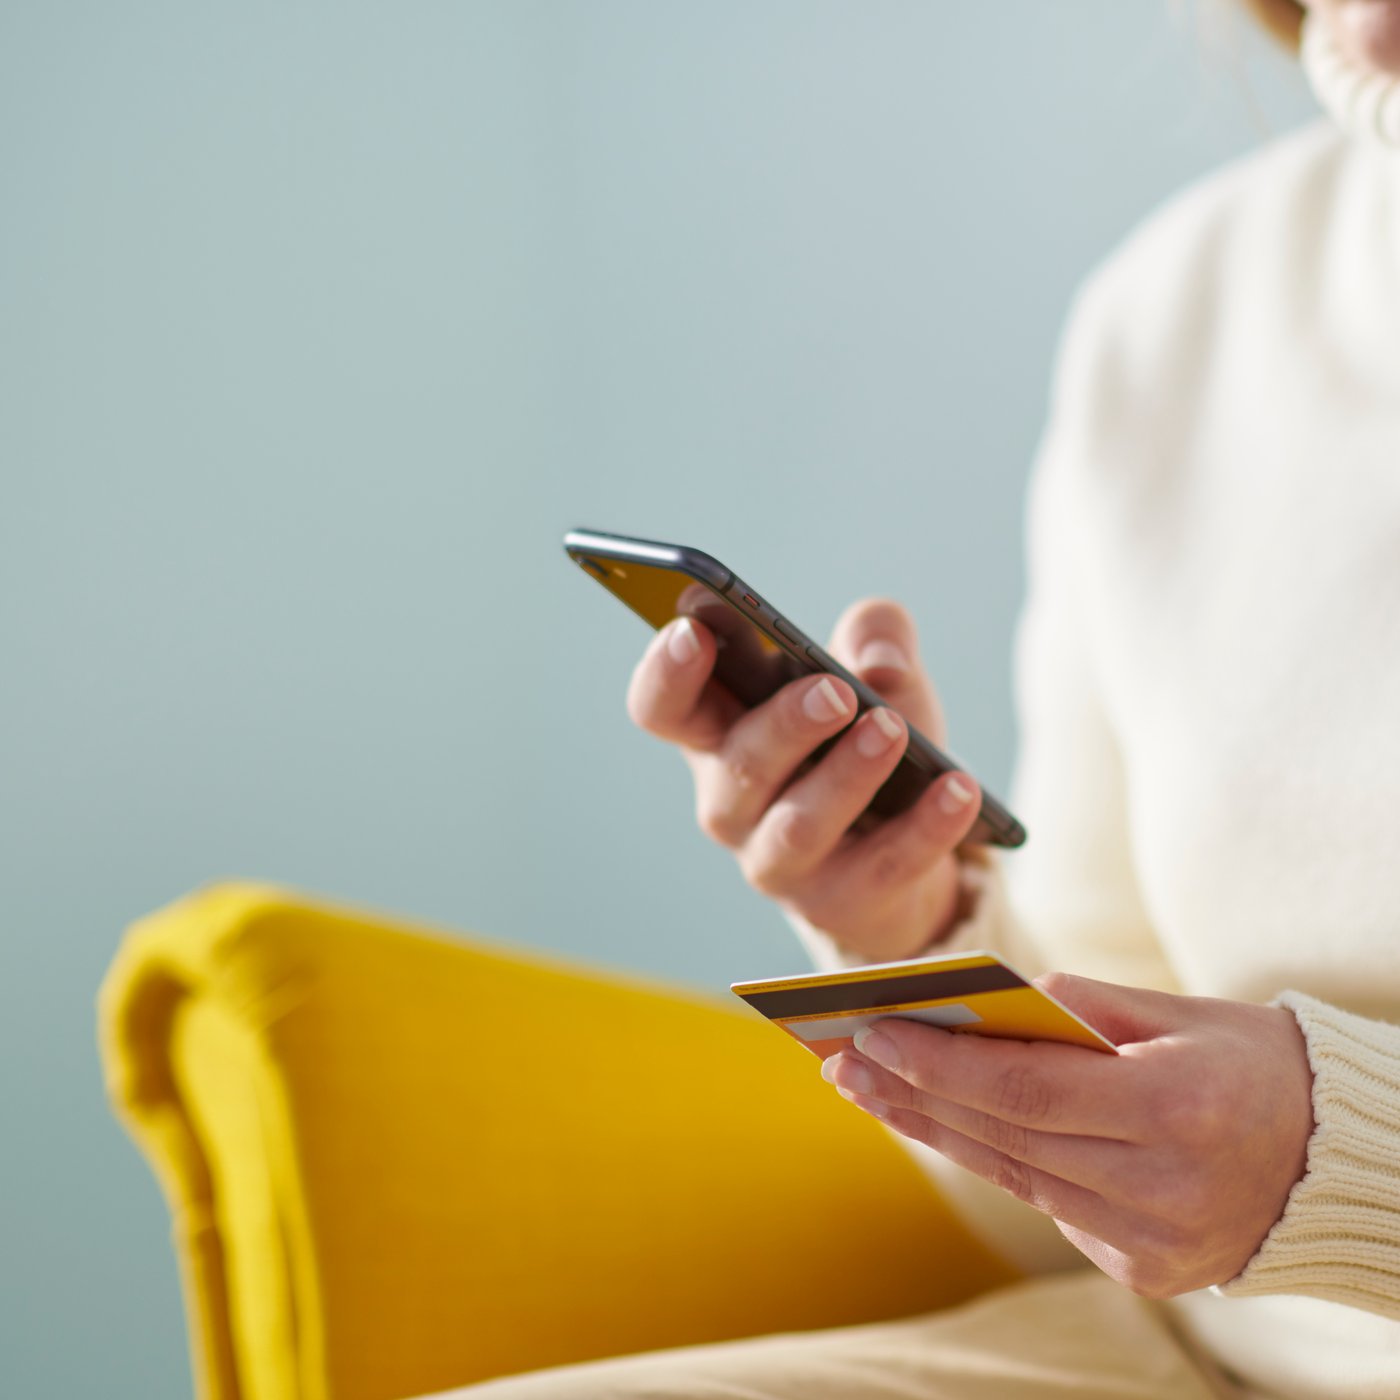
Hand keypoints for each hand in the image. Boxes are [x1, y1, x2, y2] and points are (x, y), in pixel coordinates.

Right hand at [626, 599, 982, 961]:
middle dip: (785, 725)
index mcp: (718, 732)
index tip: (694, 631)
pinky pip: (882, 866)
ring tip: (892, 730)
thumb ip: (875, 633)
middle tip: (836, 690)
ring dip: (847, 776)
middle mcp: (731, 802)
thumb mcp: (869, 671)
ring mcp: (778, 860)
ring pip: (799, 825)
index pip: (662, 707)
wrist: (900, 847)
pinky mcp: (840, 901)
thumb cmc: (861, 739)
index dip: (666, 673)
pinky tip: (960, 789)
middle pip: (738, 765)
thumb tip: (883, 664)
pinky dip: (925, 827)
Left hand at [821, 974, 1315, 1296]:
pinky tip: (943, 1124)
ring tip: (870, 1088)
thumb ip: (1074, 1005)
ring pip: (1014, 1177)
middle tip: (842, 1060)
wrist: (1333, 1159)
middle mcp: (1162, 1189)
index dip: (939, 1064)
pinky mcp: (1144, 1272)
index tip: (870, 1032)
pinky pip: (1049, 1205)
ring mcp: (1153, 1244)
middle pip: (1005, 1139)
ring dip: (934, 1130)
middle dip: (912, 1096)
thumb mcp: (1173, 1011)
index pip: (1025, 1090)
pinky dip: (996, 1159)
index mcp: (1174, 1111)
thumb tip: (975, 1002)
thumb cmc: (1248, 1062)